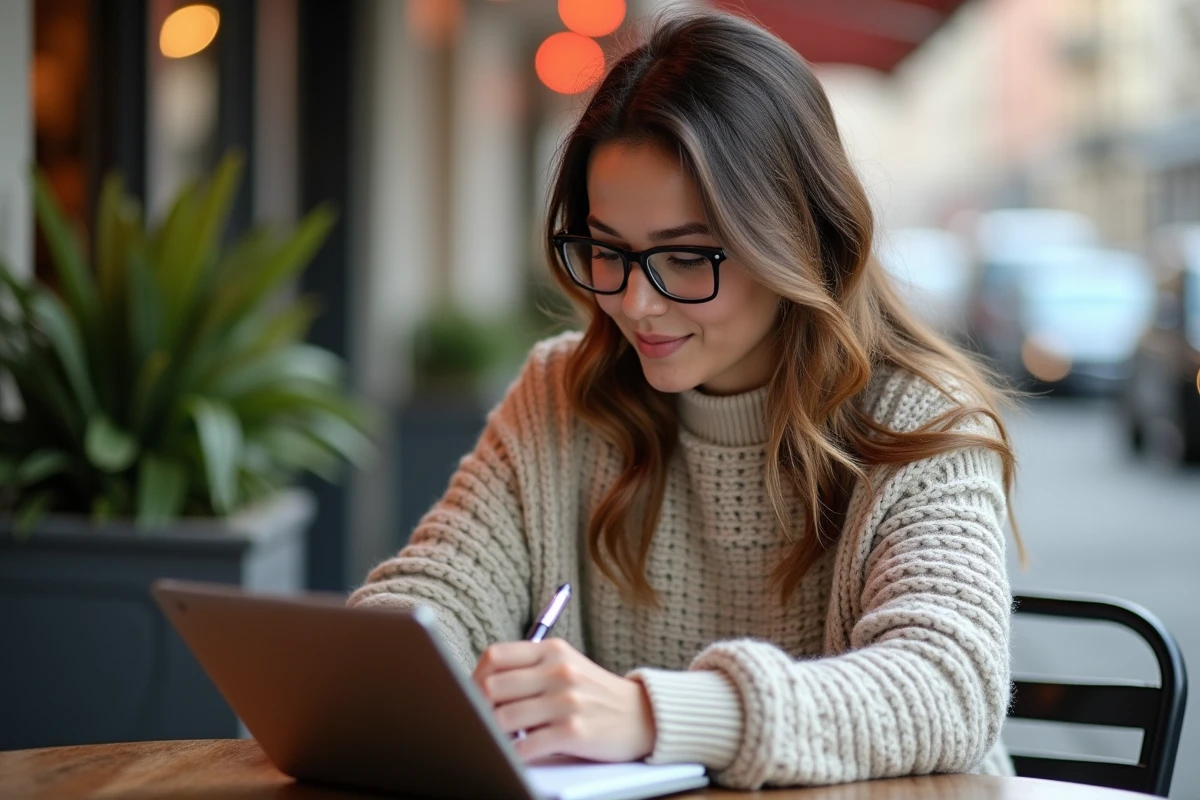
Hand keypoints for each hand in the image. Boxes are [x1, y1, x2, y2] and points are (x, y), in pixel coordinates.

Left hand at [472, 638, 656, 762]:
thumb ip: (530, 668)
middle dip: (477, 707)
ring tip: (493, 738)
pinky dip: (513, 754)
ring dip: (492, 733)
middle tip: (475, 720)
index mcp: (553, 650)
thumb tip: (479, 685)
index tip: (469, 694)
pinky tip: (514, 754)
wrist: (643, 716)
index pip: (495, 656)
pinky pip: (527, 746)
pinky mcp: (574, 731)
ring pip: (504, 718)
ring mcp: (567, 701)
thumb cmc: (595, 694)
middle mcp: (559, 671)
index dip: (474, 677)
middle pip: (493, 687)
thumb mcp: (567, 666)